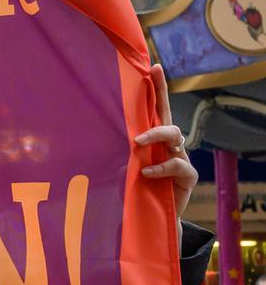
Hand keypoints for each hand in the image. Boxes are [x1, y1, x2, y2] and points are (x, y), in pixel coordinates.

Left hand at [135, 64, 196, 221]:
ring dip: (155, 137)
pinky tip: (147, 173)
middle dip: (160, 105)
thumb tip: (95, 133)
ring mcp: (181, 158)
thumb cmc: (136, 189)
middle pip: (168, 118)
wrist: (152, 218)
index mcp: (154, 139)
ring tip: (138, 145)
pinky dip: (161, 167)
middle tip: (137, 112)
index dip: (158, 88)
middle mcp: (170, 145)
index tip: (153, 66)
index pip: (157, 108)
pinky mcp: (188, 176)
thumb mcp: (125, 167)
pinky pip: (178, 165)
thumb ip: (121, 152)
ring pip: (175, 136)